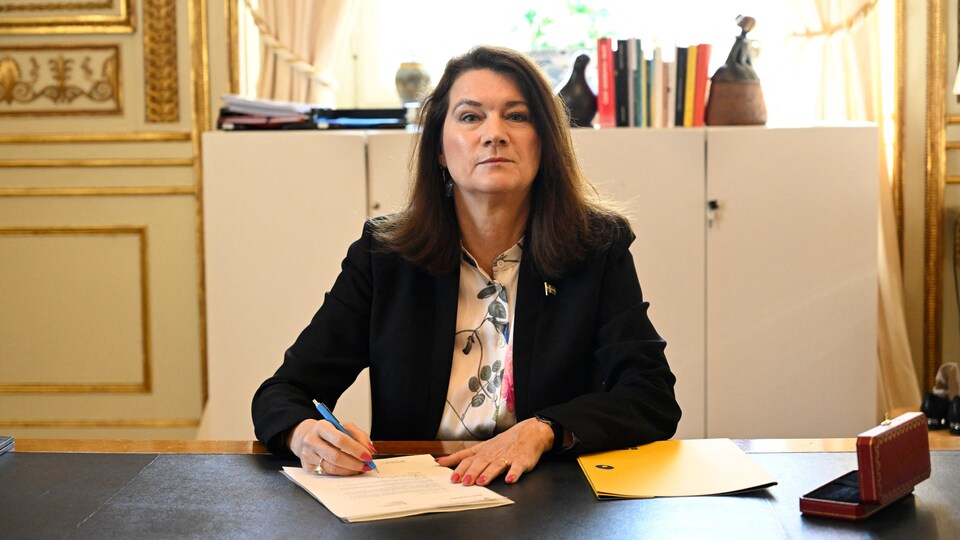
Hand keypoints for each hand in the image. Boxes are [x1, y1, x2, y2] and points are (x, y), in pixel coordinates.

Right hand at [286, 418, 376, 475]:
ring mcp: (308, 455)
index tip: (368, 456)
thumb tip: (370, 450)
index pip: (340, 440)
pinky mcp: (307, 467)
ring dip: (350, 470)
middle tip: (367, 465)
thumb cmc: (329, 432)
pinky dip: (342, 473)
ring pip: (332, 468)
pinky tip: (350, 471)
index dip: (356, 449)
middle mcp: (311, 441)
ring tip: (361, 469)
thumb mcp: (344, 427)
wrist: (307, 436)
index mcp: (321, 427)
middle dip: (354, 463)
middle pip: (335, 456)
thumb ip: (359, 436)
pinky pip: (327, 474)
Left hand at [435, 418, 552, 485]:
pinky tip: (509, 479)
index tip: (452, 478)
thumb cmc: (504, 442)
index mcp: (483, 452)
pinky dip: (513, 473)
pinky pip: (517, 467)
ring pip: (496, 465)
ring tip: (481, 482)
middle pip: (481, 463)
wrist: (529, 432)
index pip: (468, 459)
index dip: (460, 468)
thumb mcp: (481, 447)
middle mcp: (493, 454)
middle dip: (472, 472)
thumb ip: (462, 456)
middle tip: (464, 482)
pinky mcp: (522, 461)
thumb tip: (440, 461)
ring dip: (488, 474)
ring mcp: (508, 457)